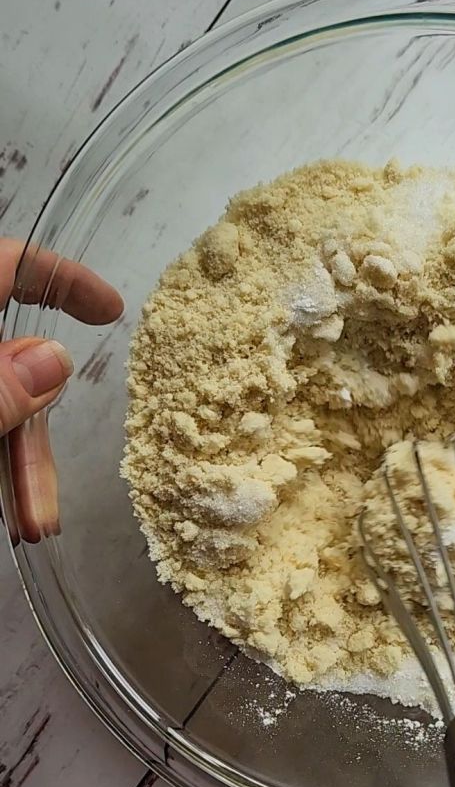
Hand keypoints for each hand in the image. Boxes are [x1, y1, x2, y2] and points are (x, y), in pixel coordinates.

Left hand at [0, 238, 122, 541]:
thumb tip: (53, 361)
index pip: (6, 264)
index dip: (60, 278)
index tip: (111, 311)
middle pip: (8, 357)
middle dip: (39, 423)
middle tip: (59, 468)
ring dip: (20, 463)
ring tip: (37, 523)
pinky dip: (0, 470)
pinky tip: (16, 514)